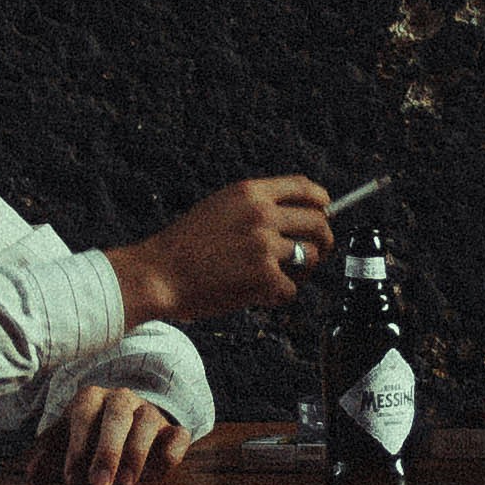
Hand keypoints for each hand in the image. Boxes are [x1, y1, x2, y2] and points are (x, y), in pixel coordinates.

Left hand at [34, 384, 191, 484]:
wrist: (125, 428)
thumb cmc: (87, 438)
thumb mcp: (64, 442)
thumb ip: (48, 455)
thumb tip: (32, 474)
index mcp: (91, 398)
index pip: (83, 414)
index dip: (77, 446)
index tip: (71, 479)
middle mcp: (122, 400)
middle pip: (117, 415)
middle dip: (107, 450)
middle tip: (99, 483)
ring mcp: (150, 412)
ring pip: (148, 421)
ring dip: (136, 453)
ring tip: (126, 484)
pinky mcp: (173, 431)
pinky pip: (179, 436)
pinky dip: (172, 452)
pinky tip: (158, 474)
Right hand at [115, 175, 334, 326]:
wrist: (159, 273)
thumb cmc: (185, 245)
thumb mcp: (220, 207)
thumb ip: (255, 206)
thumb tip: (295, 215)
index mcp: (251, 193)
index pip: (304, 188)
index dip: (321, 201)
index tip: (325, 212)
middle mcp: (262, 215)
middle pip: (318, 223)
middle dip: (324, 241)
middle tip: (317, 253)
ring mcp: (264, 246)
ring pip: (311, 257)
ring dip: (302, 272)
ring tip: (282, 278)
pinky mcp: (264, 277)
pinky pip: (292, 289)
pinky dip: (279, 296)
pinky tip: (260, 295)